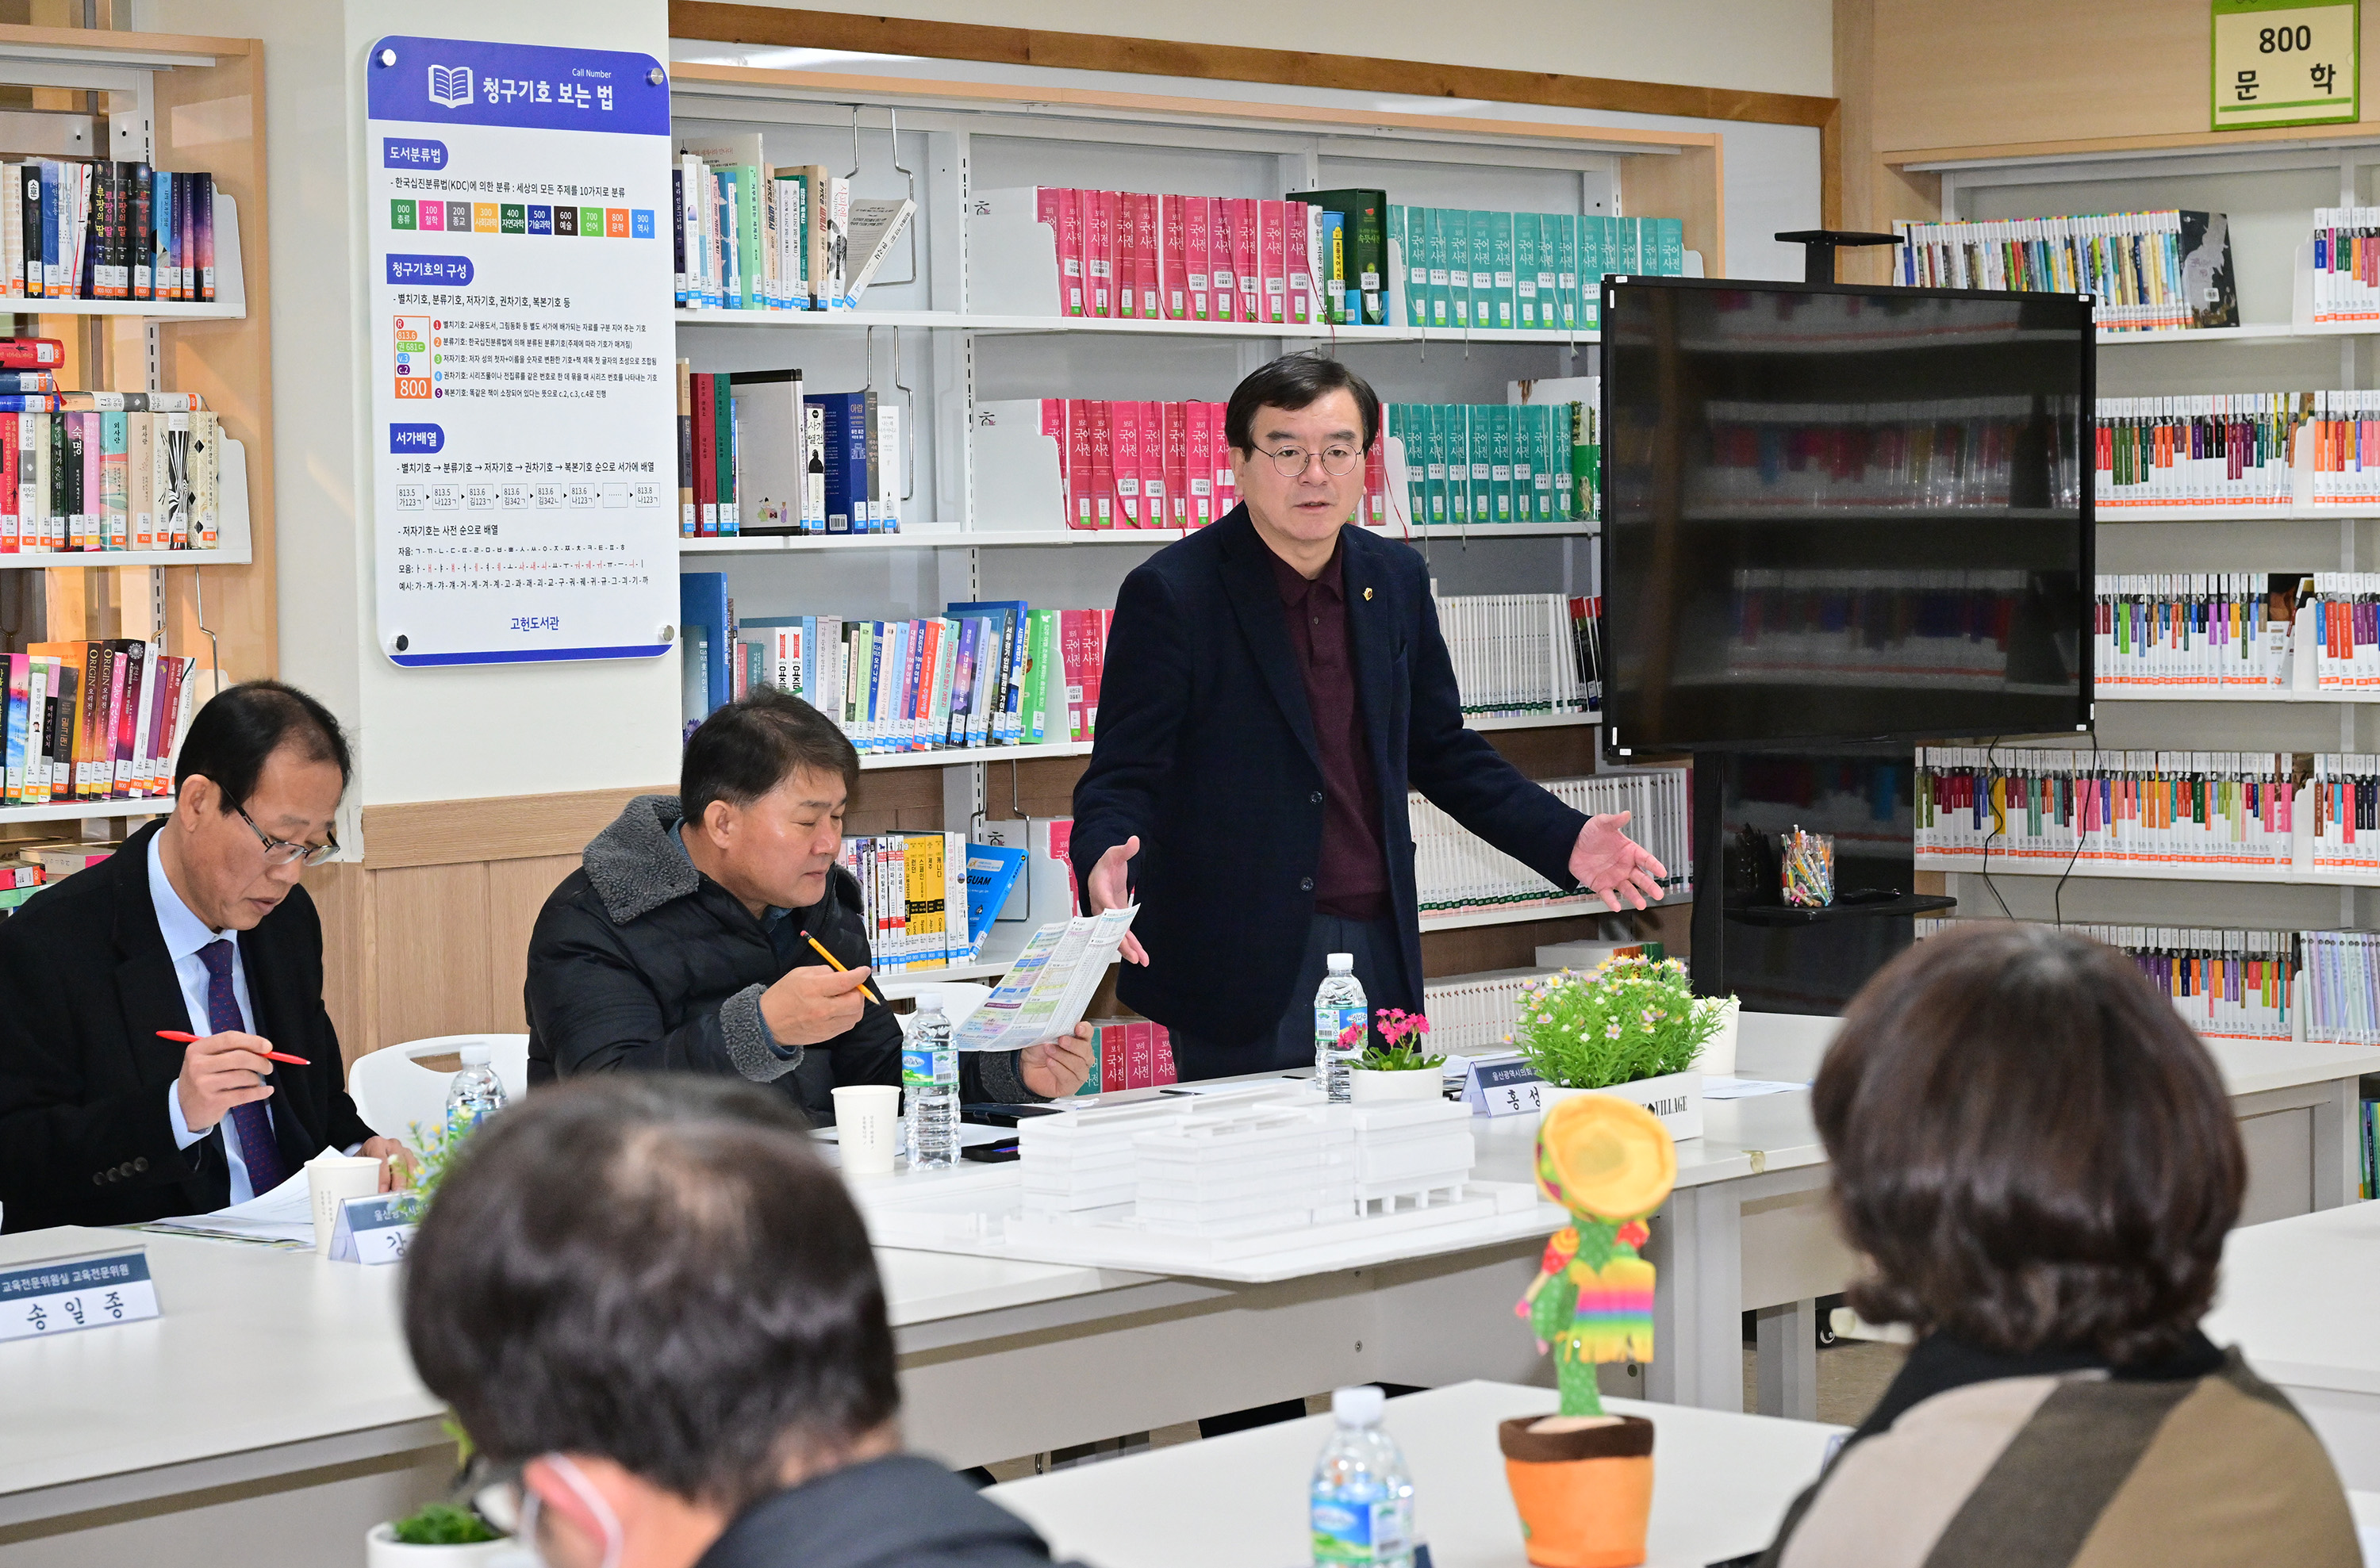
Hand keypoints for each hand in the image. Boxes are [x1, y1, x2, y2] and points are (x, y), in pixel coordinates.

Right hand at [172, 1030, 276, 1134]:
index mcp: (197, 1049)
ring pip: (243, 1076)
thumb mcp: (207, 1060)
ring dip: (256, 1079)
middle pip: (239, 1057)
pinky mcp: (212, 1101)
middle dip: (260, 1061)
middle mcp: (198, 1065)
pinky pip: (244, 1094)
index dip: (252, 1041)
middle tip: (268, 1067)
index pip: (230, 1038)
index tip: (268, 1047)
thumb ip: (230, 1051)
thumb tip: (264, 1048)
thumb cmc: (202, 1079)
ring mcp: (204, 1084)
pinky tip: (266, 1090)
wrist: (183, 1109)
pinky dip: (260, 1092)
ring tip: (256, 1081)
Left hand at [361, 1136, 415, 1192]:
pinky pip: (417, 1170)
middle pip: (398, 1163)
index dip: (383, 1177)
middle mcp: (392, 1145)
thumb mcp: (357, 1168)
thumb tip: (364, 1195)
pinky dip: (414, 1181)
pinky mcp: (412, 1159)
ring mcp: (404, 1151)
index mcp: (376, 1144)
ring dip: (408, 1183)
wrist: (369, 1155)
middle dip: (398, 1182)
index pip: (381, 1160)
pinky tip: (410, 1192)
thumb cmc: (364, 1162)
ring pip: (410, 1166)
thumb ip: (361, 1177)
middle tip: (395, 1195)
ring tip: (404, 1196)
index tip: (382, 1191)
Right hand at [759, 962, 873, 1046]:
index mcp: (813, 989)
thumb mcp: (799, 974)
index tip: (864, 971)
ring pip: (855, 1016)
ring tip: (847, 999)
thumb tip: (842, 974)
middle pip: (855, 1002)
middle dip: (859, 992)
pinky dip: (849, 1016)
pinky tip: (840, 1010)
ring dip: (856, 1005)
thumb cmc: (782, 996)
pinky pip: (847, 1026)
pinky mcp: (826, 1036)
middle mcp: (821, 1009)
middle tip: (853, 987)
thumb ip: (824, 971)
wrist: (768, 1023)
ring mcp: (825, 1025)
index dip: (859, 975)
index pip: (845, 982)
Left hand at [1018, 1023, 1095, 1098]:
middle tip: (1061, 1040)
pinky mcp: (1071, 1086)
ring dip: (1062, 1056)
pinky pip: (1069, 1077)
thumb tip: (1054, 1022)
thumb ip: (1053, 1029)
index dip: (1085, 1030)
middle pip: (1086, 1050)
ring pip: (1078, 1065)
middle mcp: (1082, 1057)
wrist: (1027, 1068)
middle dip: (1073, 1045)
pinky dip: (1058, 1068)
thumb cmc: (1038, 1051)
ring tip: (1049, 1050)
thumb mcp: (1043, 1036)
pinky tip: (1050, 1062)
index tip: (1078, 1028)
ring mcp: (1079, 1072)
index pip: (1088, 1033)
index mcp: (1079, 1041)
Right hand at [1086, 834, 1148, 965]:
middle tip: (1133, 954)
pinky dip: (1131, 945)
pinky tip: (1140, 956)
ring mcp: (1108, 915)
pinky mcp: (1116, 918)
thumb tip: (1134, 841)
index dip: (1111, 914)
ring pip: (1116, 934)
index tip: (1120, 924)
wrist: (1099, 871)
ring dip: (1128, 948)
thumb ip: (1124, 850)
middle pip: (1109, 926)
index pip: (1105, 903)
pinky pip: (1122, 933)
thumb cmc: (1105, 863)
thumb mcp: (1114, 854)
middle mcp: (1101, 906)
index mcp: (1099, 889)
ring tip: (1141, 960)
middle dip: (1121, 941)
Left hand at [1569, 811, 1667, 912]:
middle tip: (1658, 894)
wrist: (1570, 843)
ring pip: (1627, 889)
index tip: (1662, 872)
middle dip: (1650, 886)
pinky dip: (1612, 901)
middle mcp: (1624, 866)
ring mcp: (1614, 877)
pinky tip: (1616, 906)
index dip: (1654, 865)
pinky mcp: (1601, 885)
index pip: (1646, 859)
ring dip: (1635, 897)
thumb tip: (1625, 814)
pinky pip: (1608, 895)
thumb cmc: (1589, 832)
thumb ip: (1614, 820)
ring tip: (1642, 905)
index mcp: (1629, 851)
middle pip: (1641, 878)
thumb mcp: (1602, 823)